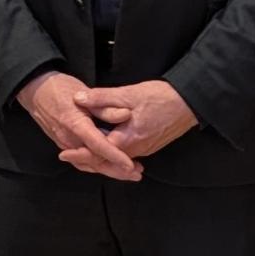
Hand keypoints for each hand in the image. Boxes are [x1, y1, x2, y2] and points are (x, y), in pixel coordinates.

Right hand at [15, 71, 135, 179]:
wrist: (35, 91)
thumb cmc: (60, 88)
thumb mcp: (84, 92)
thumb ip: (104, 107)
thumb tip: (126, 115)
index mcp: (75, 124)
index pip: (99, 146)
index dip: (115, 157)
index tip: (130, 166)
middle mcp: (69, 139)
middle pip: (95, 161)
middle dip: (116, 170)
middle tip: (136, 174)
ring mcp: (64, 144)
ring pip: (88, 164)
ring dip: (108, 170)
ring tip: (127, 173)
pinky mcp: (63, 145)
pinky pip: (80, 160)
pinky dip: (95, 166)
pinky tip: (107, 167)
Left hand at [77, 81, 197, 163]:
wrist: (190, 102)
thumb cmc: (161, 97)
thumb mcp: (128, 94)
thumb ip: (102, 98)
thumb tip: (78, 99)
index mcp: (128, 139)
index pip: (98, 153)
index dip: (79, 154)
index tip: (64, 153)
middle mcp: (136, 150)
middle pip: (106, 161)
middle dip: (86, 160)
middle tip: (67, 156)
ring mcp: (145, 149)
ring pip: (116, 160)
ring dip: (100, 158)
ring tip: (82, 155)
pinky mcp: (150, 146)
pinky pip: (126, 156)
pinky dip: (113, 155)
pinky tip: (106, 149)